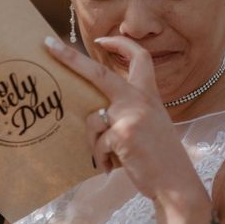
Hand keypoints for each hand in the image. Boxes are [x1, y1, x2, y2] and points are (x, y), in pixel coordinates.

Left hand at [44, 36, 194, 200]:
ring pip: (93, 120)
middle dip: (71, 58)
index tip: (102, 40)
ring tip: (111, 156)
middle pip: (100, 73)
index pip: (139, 57)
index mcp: (148, 94)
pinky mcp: (122, 134)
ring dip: (96, 142)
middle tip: (48, 44)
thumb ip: (128, 109)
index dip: (121, 44)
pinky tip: (112, 166)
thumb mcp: (151, 123)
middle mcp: (140, 99)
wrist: (176, 183)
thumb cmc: (160, 156)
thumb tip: (96, 109)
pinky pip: (98, 144)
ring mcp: (130, 115)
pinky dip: (101, 158)